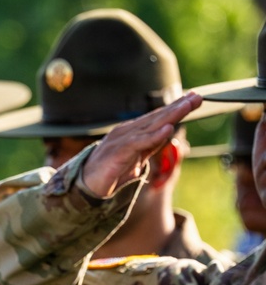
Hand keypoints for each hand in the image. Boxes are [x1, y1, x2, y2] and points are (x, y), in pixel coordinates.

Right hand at [80, 92, 201, 198]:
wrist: (86, 187)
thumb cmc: (109, 173)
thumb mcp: (136, 158)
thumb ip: (150, 145)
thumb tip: (166, 134)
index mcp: (133, 133)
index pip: (158, 117)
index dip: (176, 108)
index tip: (194, 99)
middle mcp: (128, 132)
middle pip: (157, 117)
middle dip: (178, 106)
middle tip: (197, 97)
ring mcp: (122, 140)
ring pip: (150, 125)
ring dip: (171, 115)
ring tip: (187, 106)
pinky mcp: (117, 153)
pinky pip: (138, 143)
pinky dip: (154, 136)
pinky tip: (167, 129)